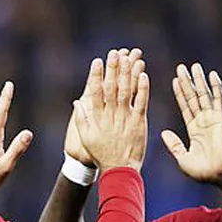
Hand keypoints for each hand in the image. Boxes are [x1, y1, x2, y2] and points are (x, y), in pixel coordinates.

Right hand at [73, 50, 149, 171]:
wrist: (119, 169)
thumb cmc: (102, 154)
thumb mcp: (87, 137)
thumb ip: (82, 119)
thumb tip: (77, 102)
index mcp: (98, 117)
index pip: (95, 92)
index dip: (96, 76)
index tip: (97, 61)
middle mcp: (111, 115)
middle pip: (112, 88)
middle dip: (113, 69)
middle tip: (114, 53)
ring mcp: (125, 118)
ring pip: (127, 91)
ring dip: (128, 74)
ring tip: (129, 58)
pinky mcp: (139, 122)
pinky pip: (141, 102)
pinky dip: (143, 88)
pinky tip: (144, 75)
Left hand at [161, 63, 221, 182]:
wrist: (220, 174)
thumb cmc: (203, 171)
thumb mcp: (182, 158)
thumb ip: (174, 145)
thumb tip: (163, 133)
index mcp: (194, 130)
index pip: (185, 107)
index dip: (179, 93)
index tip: (174, 81)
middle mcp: (203, 121)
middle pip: (193, 97)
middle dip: (187, 82)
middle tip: (180, 67)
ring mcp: (212, 118)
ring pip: (204, 95)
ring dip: (199, 80)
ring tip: (194, 66)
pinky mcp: (220, 118)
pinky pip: (218, 99)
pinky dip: (215, 87)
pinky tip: (212, 75)